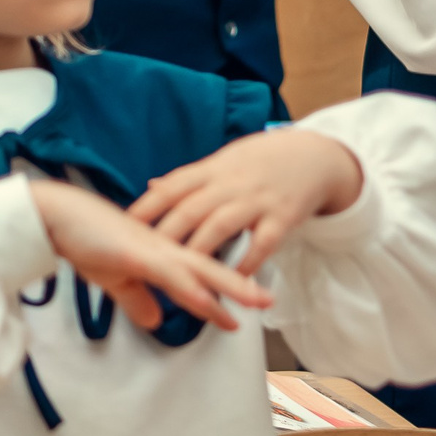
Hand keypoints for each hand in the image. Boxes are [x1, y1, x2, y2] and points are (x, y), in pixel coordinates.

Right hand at [29, 178, 271, 331]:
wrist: (56, 216)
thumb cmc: (82, 239)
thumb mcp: (113, 277)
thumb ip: (136, 298)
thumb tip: (155, 320)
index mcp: (159, 251)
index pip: (199, 271)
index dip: (225, 286)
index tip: (251, 300)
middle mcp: (163, 247)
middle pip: (210, 267)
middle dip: (240, 285)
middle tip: (269, 300)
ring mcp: (152, 249)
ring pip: (199, 269)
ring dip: (229, 285)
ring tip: (257, 301)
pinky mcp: (137, 254)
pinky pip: (171, 275)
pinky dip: (191, 289)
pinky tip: (207, 303)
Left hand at [128, 129, 364, 278]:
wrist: (313, 155)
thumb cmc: (260, 163)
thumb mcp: (222, 163)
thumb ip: (188, 180)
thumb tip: (150, 189)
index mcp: (211, 170)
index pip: (172, 187)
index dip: (146, 206)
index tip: (122, 226)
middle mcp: (230, 183)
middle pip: (191, 209)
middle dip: (164, 234)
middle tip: (141, 258)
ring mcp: (257, 200)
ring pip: (221, 225)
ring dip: (199, 251)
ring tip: (179, 275)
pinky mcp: (283, 218)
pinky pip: (262, 242)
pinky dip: (246, 261)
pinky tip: (232, 280)